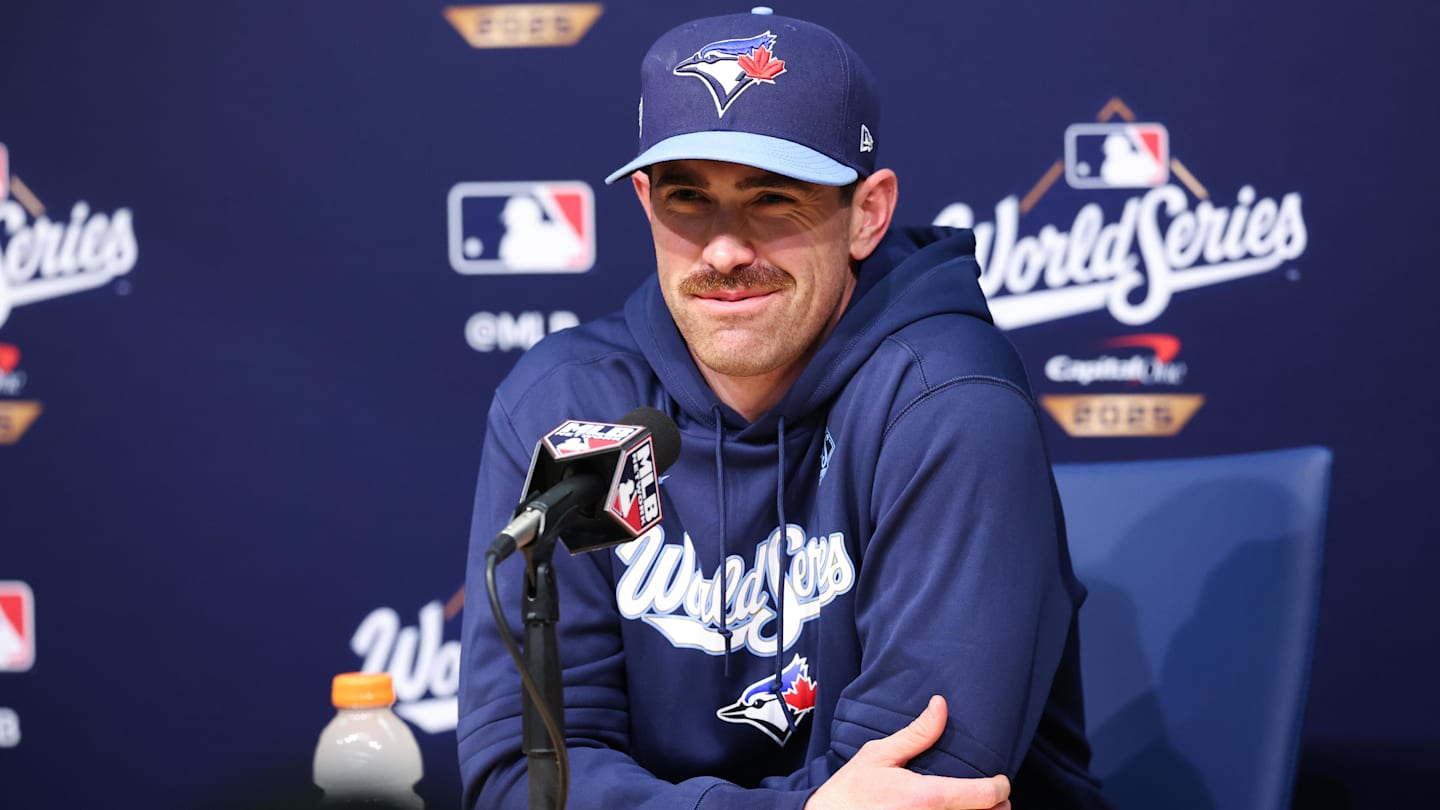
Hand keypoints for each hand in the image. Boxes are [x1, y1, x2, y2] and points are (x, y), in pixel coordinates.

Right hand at [805, 695, 1011, 809]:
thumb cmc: (851, 790)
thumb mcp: (880, 754)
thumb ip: (917, 734)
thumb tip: (941, 705)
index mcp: (926, 798)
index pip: (984, 796)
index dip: (1000, 786)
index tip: (1000, 780)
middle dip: (997, 806)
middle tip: (989, 795)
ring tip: (974, 805)